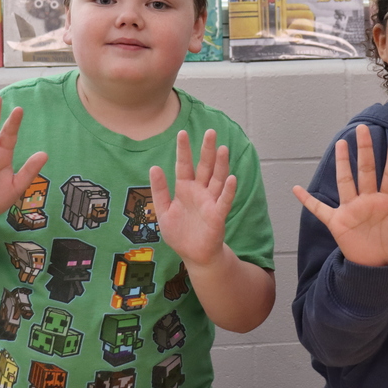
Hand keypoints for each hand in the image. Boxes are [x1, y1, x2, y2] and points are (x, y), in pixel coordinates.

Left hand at [150, 130, 235, 267]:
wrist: (194, 255)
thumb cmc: (180, 233)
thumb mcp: (163, 211)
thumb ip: (160, 190)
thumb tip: (154, 167)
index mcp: (185, 188)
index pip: (184, 165)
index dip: (183, 150)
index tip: (182, 132)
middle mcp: (199, 191)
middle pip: (204, 167)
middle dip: (207, 150)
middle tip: (210, 132)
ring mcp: (210, 202)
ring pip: (217, 179)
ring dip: (221, 165)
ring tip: (222, 149)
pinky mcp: (217, 216)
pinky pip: (224, 201)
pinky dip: (229, 190)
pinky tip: (233, 178)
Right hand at [293, 124, 387, 266]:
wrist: (379, 267)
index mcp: (386, 200)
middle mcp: (367, 199)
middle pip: (365, 170)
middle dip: (365, 150)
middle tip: (362, 129)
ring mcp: (351, 209)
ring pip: (346, 181)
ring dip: (342, 163)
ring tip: (341, 144)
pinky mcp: (337, 222)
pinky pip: (319, 209)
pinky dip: (307, 200)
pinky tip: (297, 189)